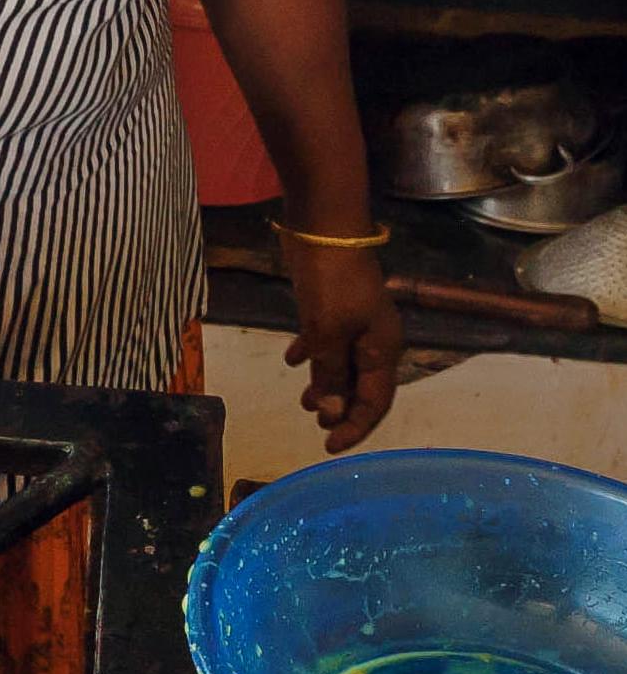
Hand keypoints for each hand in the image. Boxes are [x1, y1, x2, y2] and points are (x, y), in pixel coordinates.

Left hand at [282, 239, 401, 455]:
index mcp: (383, 350)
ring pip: (344, 365)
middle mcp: (375, 339)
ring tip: (302, 400)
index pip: (376, 402)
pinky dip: (313, 354)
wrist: (325, 227)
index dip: (355, 427)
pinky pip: (329, 341)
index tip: (328, 446)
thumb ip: (330, 376)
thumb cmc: (331, 284)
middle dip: (340, 408)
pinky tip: (292, 360)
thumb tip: (331, 415)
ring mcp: (356, 321)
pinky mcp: (335, 306)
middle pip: (362, 386)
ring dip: (325, 384)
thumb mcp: (328, 335)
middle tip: (315, 424)